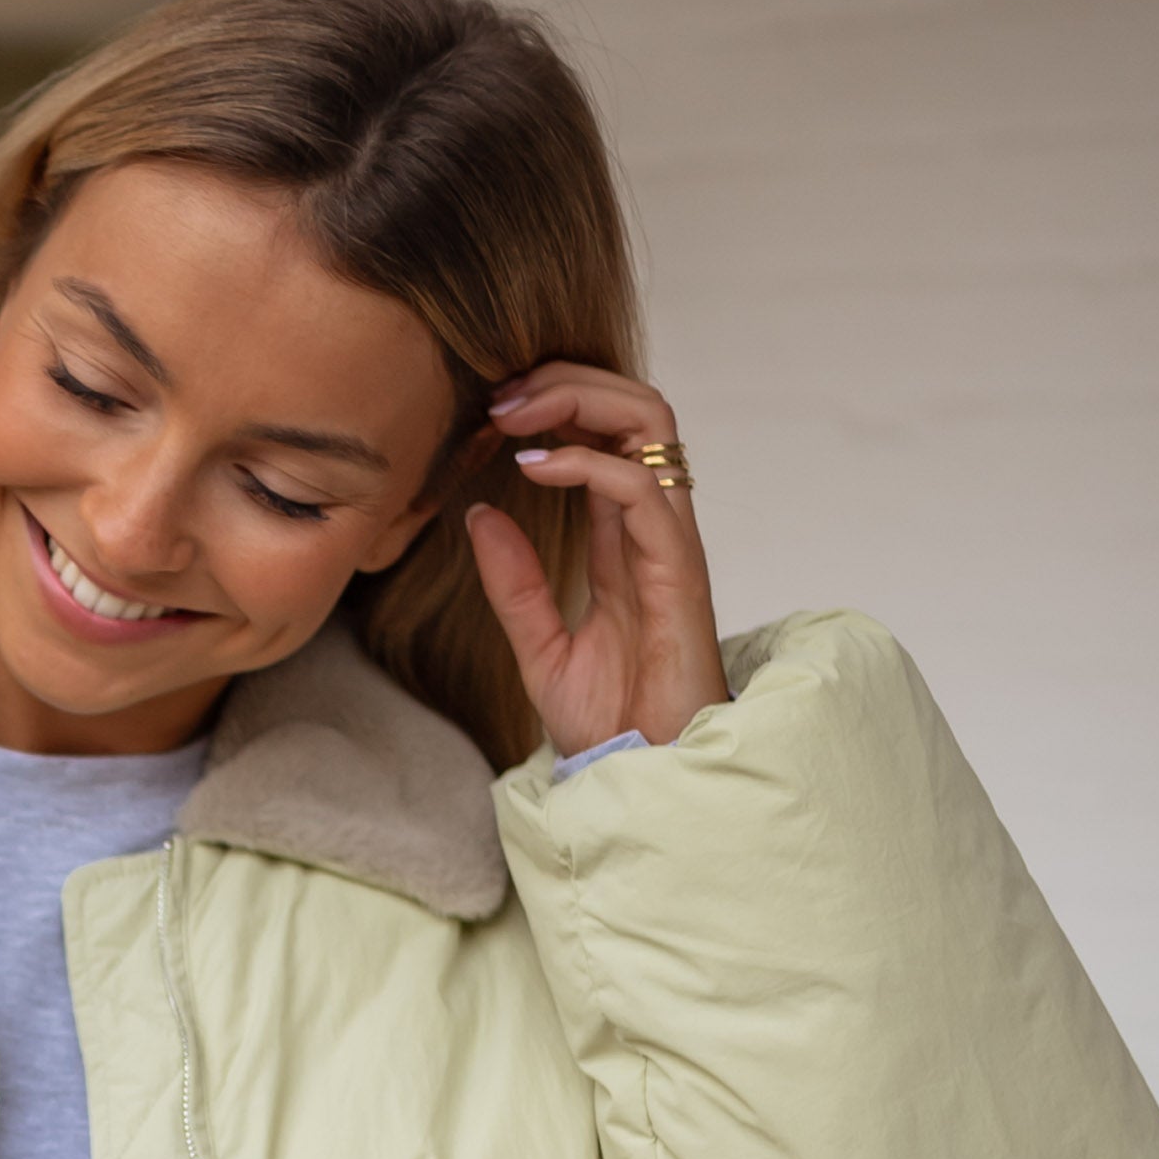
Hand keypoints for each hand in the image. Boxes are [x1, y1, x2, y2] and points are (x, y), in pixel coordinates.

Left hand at [465, 362, 727, 758]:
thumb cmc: (608, 724)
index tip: (490, 414)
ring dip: (578, 399)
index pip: (607, 437)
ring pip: (650, 423)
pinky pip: (641, 486)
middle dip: (567, 381)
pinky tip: (533, 468)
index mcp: (625, 541)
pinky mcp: (679, 569)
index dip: (555, 406)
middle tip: (499, 395)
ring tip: (514, 413)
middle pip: (634, 409)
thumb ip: (514, 583)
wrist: (642, 778)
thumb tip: (479, 515)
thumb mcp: (539, 647)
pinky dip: (585, 462)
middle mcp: (654, 529)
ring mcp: (670, 543)